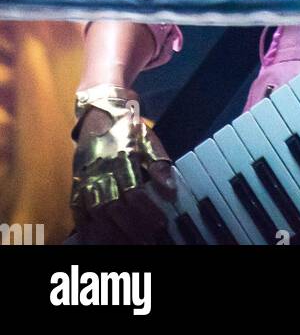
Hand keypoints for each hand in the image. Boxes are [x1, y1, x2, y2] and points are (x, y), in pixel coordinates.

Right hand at [72, 104, 175, 244]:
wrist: (99, 106)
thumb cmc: (127, 124)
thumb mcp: (147, 137)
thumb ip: (158, 163)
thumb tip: (170, 189)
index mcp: (122, 157)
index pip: (134, 192)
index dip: (147, 211)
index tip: (160, 225)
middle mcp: (101, 169)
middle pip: (114, 207)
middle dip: (131, 228)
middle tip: (146, 242)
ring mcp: (86, 176)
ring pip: (95, 212)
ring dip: (111, 233)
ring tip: (126, 245)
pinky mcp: (76, 180)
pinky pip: (76, 208)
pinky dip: (84, 226)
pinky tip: (94, 240)